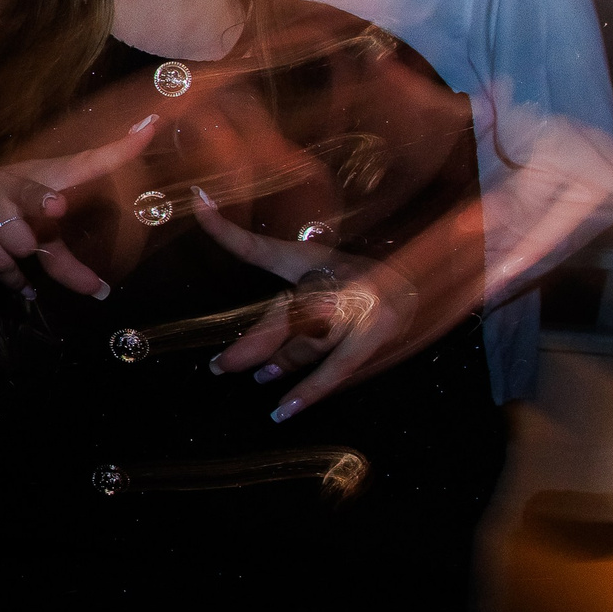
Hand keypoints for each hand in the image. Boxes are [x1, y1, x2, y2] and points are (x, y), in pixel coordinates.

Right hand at [0, 114, 160, 303]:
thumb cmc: (4, 218)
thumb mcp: (36, 234)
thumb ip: (65, 261)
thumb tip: (99, 293)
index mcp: (43, 175)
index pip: (86, 162)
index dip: (119, 149)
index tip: (150, 128)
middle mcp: (14, 180)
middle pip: (35, 195)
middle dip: (43, 201)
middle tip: (57, 208)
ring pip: (19, 242)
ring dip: (23, 258)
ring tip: (19, 257)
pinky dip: (13, 279)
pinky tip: (20, 285)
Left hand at [193, 189, 449, 421]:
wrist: (416, 282)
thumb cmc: (341, 268)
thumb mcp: (295, 254)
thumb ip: (244, 242)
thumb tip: (197, 202)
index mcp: (316, 262)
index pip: (262, 258)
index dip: (229, 248)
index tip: (201, 246)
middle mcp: (340, 287)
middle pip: (291, 316)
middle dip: (255, 343)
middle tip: (220, 366)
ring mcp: (363, 317)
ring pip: (313, 346)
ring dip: (283, 365)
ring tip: (259, 378)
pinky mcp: (377, 343)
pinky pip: (338, 371)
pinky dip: (310, 391)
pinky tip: (286, 409)